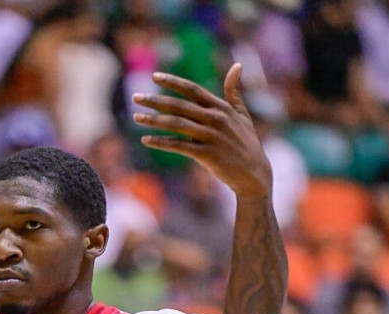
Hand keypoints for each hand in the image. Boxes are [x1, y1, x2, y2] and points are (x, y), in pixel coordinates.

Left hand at [133, 64, 271, 199]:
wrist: (253, 174)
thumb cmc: (246, 143)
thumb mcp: (242, 114)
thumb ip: (234, 92)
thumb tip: (237, 65)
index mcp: (221, 107)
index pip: (192, 89)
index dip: (172, 82)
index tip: (154, 77)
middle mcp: (215, 118)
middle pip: (179, 105)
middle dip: (155, 100)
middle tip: (135, 97)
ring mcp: (210, 136)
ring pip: (176, 124)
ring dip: (154, 120)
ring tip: (136, 118)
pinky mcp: (206, 154)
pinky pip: (178, 146)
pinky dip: (161, 142)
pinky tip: (146, 140)